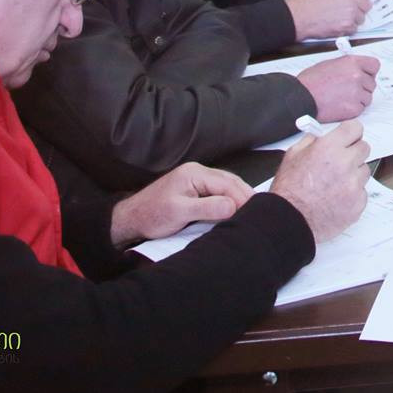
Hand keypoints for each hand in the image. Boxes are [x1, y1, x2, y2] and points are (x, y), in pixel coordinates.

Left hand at [111, 162, 253, 245]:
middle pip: (230, 182)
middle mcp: (198, 173)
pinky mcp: (195, 190)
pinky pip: (219, 192)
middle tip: (260, 212)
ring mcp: (197, 180)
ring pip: (227, 186)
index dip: (242, 198)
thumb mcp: (179, 213)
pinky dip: (230, 200)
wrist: (132, 219)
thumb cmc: (152, 215)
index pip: (226, 184)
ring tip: (253, 212)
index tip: (254, 213)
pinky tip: (237, 209)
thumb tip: (233, 206)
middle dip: (245, 196)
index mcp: (194, 173)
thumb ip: (207, 208)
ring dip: (239, 198)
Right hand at [272, 121, 370, 244]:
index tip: (347, 138)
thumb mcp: (293, 155)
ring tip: (334, 184)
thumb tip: (323, 136)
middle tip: (339, 162)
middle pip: (364, 148)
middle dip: (353, 152)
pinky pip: (362, 192)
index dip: (350, 133)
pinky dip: (352, 195)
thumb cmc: (288, 190)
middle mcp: (345, 164)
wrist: (289, 220)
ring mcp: (354, 185)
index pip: (355, 128)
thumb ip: (311, 141)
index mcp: (329, 148)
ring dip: (353, 174)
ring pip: (364, 171)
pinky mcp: (358, 203)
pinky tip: (336, 199)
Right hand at [288, 0, 375, 37]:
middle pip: (367, 4)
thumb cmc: (312, 3)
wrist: (301, 16)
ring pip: (362, 17)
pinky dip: (348, 28)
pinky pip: (355, 28)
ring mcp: (350, 13)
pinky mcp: (347, 26)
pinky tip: (338, 24)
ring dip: (354, 19)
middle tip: (349, 9)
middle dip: (360, 7)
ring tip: (341, 17)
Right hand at [296, 55, 380, 121]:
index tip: (367, 75)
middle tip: (350, 90)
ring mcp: (356, 92)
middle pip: (371, 83)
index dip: (370, 72)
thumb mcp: (330, 64)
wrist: (300, 98)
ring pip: (367, 97)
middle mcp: (357, 76)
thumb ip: (347, 66)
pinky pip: (360, 109)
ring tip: (342, 98)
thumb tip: (357, 70)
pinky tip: (340, 106)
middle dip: (363, 87)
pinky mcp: (353, 108)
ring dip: (358, 99)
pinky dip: (353, 109)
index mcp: (351, 62)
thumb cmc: (310, 82)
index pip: (374, 65)